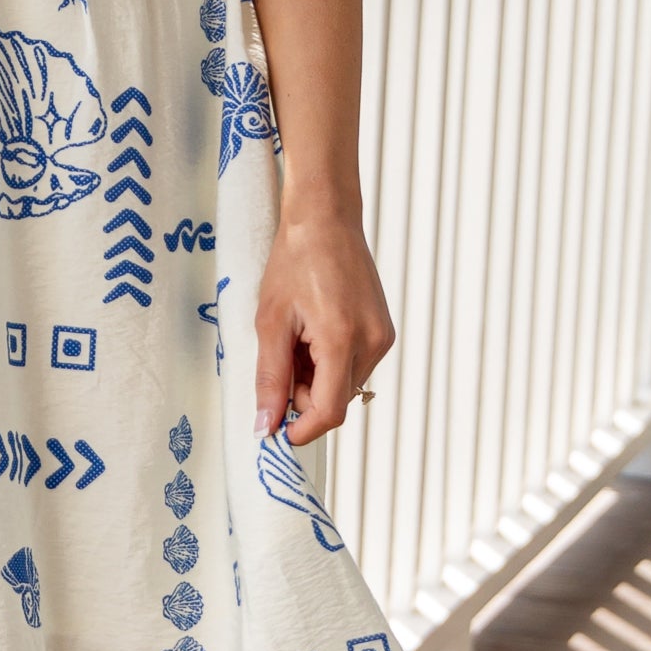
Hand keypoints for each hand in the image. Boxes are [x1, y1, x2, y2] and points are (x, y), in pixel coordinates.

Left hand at [252, 204, 393, 443]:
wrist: (325, 221)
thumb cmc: (294, 263)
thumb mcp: (270, 323)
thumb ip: (270, 378)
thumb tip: (265, 426)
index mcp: (342, 340)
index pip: (329, 412)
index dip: (301, 429)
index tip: (277, 430)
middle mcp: (372, 343)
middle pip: (335, 400)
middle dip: (303, 394)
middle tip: (281, 356)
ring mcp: (382, 337)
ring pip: (344, 385)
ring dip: (316, 377)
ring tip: (298, 337)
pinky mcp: (384, 331)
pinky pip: (354, 365)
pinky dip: (330, 362)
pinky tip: (315, 331)